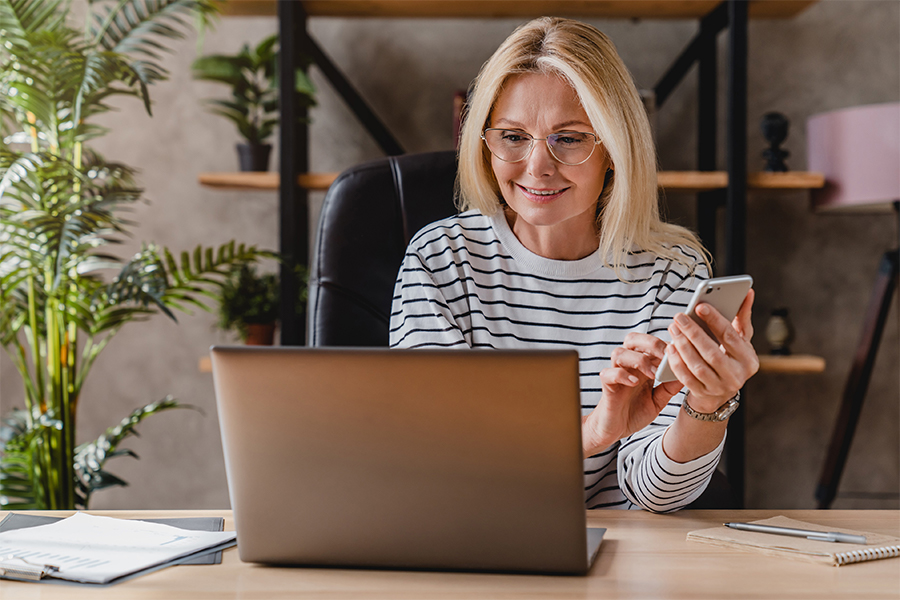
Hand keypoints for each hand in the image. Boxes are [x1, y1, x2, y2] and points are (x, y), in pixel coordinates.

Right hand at [583, 333, 684, 454]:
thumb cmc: (635, 412)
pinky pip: (609, 373)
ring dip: (638, 360)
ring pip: (619, 353)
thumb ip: (669, 387)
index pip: (651, 344)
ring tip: (652, 374)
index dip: (665, 344)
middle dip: (651, 343)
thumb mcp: (658, 400)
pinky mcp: (606, 386)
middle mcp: (628, 366)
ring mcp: (615, 374)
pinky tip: (634, 383)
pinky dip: (622, 375)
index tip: (680, 352)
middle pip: (633, 339)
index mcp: (642, 366)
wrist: (616, 430)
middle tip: (665, 355)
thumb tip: (686, 372)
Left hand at [665, 289, 758, 411]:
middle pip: (712, 352)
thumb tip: (748, 292)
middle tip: (679, 316)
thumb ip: (742, 316)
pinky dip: (677, 363)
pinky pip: (687, 378)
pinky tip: (670, 348)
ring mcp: (719, 387)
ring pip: (698, 366)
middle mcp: (736, 376)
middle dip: (693, 333)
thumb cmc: (731, 357)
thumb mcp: (741, 339)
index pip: (731, 337)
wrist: (722, 390)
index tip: (699, 306)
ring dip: (683, 346)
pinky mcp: (703, 393)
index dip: (715, 320)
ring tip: (673, 328)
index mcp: (748, 360)